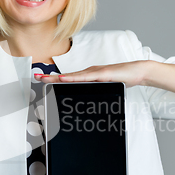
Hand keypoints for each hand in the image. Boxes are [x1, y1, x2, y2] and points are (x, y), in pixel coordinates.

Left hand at [34, 61, 148, 87]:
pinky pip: (84, 77)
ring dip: (57, 78)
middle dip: (50, 77)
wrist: (137, 72)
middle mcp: (89, 72)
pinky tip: (63, 79)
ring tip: (44, 78)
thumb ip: (96, 93)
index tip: (42, 80)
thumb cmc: (122, 79)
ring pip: (72, 76)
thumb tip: (86, 103)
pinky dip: (72, 78)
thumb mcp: (106, 88)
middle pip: (66, 76)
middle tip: (36, 77)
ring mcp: (94, 72)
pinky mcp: (102, 73)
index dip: (54, 79)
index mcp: (88, 76)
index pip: (68, 79)